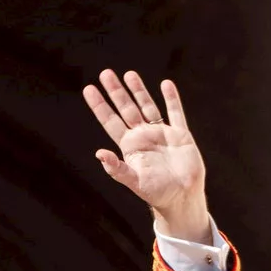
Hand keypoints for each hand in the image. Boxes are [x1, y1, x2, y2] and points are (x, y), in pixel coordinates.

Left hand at [84, 69, 210, 243]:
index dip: (100, 105)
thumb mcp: (134, 181)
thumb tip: (99, 153)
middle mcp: (142, 136)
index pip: (110, 121)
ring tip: (129, 74)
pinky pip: (175, 112)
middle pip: (126, 109)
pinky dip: (171, 99)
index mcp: (129, 146)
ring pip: (147, 106)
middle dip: (115, 91)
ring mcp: (161, 133)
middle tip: (105, 73)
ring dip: (138, 90)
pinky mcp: (180, 134)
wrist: (182, 197)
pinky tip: (165, 84)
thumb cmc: (156, 192)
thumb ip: (117, 169)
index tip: (89, 89)